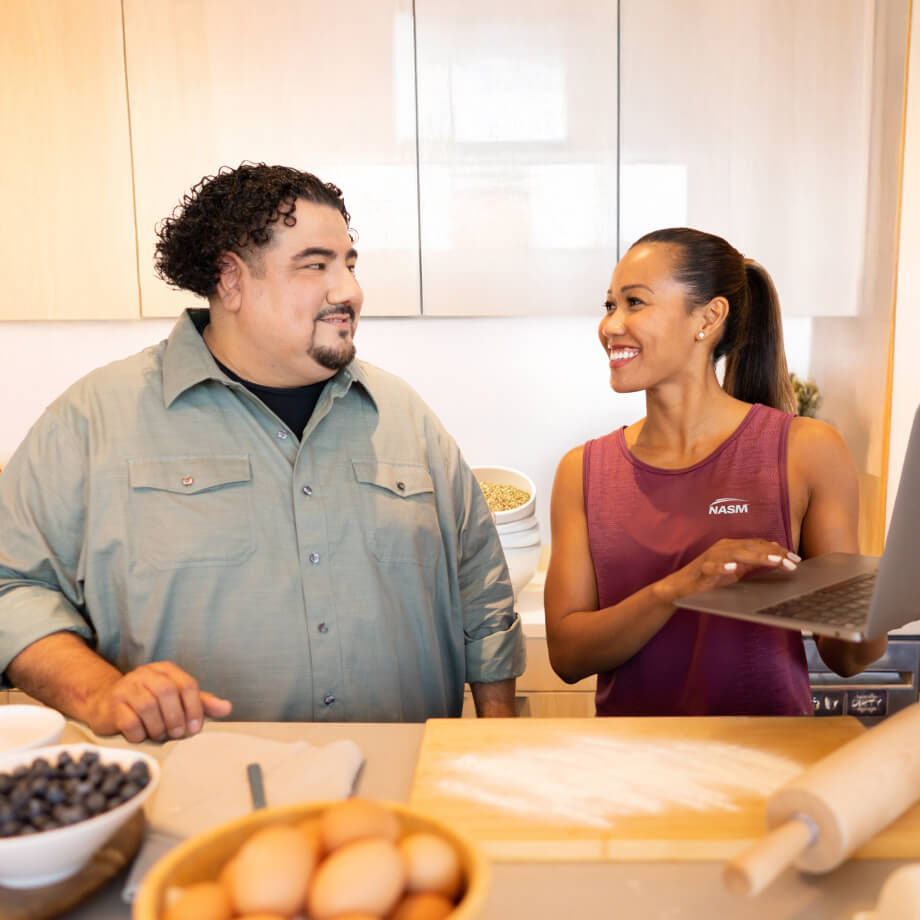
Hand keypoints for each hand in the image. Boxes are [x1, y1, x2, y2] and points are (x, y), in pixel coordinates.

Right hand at [84, 661, 232, 742]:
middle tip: (178, 733)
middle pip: (167, 692)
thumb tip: (227, 708)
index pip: (187, 684)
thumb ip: (201, 702)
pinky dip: (140, 733)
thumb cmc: (148, 701)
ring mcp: (127, 688)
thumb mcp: (177, 698)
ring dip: (158, 727)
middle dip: (176, 717)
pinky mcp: (112, 705)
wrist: (105, 703)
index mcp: (165, 670)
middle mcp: (146, 674)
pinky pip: (130, 721)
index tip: (195, 727)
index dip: (195, 707)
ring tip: (160, 735)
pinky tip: (142, 736)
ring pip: (148, 706)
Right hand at [654, 538, 800, 606]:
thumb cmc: (709, 578)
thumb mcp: (736, 569)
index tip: (796, 559)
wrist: (681, 587)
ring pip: (736, 553)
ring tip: (773, 562)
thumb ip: (753, 560)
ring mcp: (712, 557)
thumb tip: (774, 552)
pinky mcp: (701, 569)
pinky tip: (733, 569)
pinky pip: (712, 567)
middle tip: (792, 562)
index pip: (759, 544)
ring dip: (756, 557)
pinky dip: (722, 567)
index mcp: (733, 546)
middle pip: (752, 546)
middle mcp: (723, 547)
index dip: (778, 550)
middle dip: (774, 554)